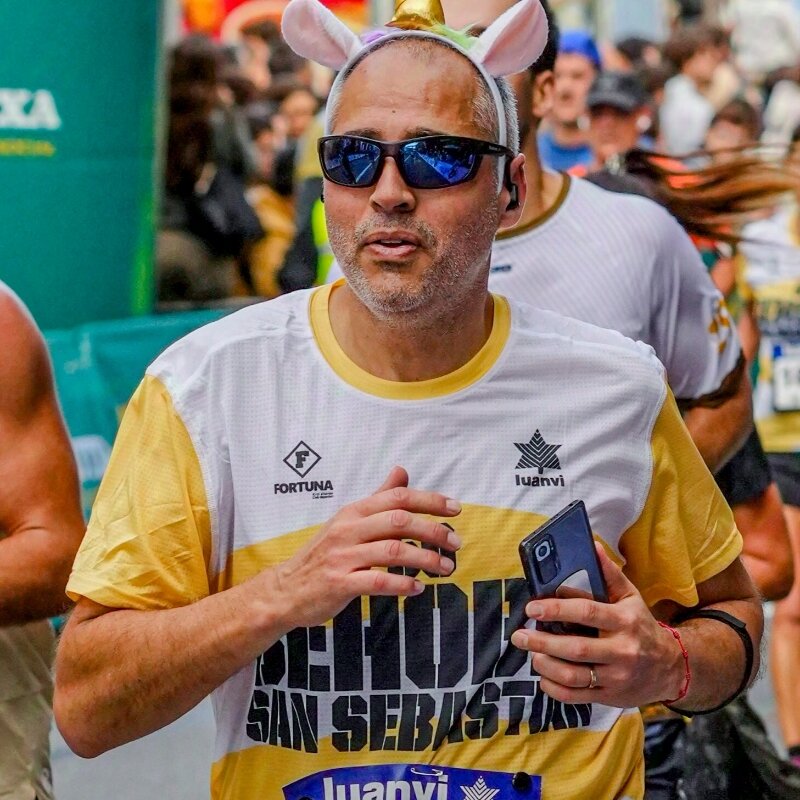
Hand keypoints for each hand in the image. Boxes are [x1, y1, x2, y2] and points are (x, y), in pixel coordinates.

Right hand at [269, 467, 461, 629]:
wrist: (285, 589)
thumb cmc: (324, 553)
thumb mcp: (348, 520)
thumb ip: (378, 498)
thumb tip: (402, 471)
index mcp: (353, 511)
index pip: (397, 497)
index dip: (429, 500)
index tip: (455, 508)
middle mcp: (347, 529)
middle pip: (398, 521)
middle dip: (433, 530)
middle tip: (456, 543)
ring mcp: (342, 556)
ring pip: (393, 551)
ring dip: (424, 559)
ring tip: (445, 568)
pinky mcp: (338, 583)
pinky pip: (377, 581)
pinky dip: (402, 584)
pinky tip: (418, 588)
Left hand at [510, 544, 683, 707]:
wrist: (670, 667)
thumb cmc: (641, 626)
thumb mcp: (630, 597)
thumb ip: (609, 573)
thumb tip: (591, 544)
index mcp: (624, 620)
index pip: (587, 613)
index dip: (557, 609)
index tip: (533, 607)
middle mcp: (622, 650)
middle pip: (575, 648)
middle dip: (542, 641)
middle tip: (519, 635)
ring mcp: (616, 677)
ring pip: (573, 676)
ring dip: (545, 665)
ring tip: (531, 653)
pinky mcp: (610, 696)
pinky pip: (576, 697)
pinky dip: (554, 688)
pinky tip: (543, 676)